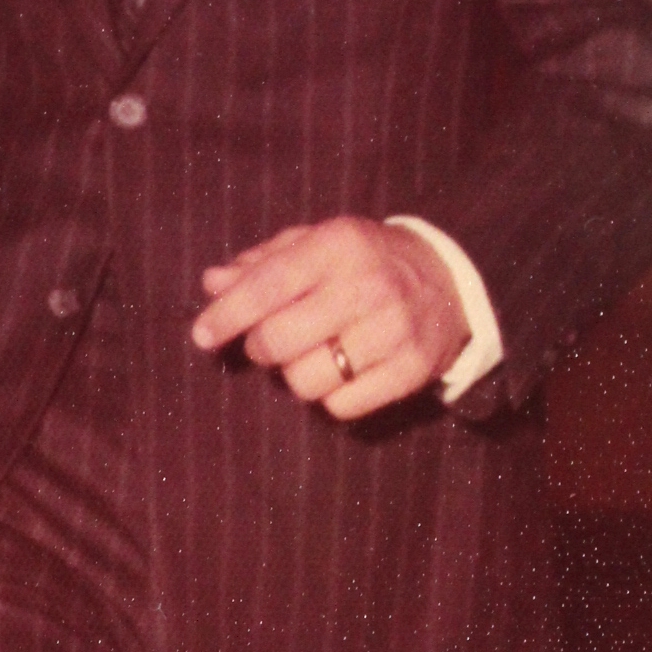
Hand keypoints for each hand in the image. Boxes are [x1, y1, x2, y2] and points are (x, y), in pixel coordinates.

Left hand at [191, 217, 468, 416]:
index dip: (226, 316)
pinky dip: (332, 396)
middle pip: (278, 342)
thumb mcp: (316, 246)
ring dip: (297, 374)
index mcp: (339, 245)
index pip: (266, 286)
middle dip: (262, 348)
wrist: (449, 282)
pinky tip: (346, 371)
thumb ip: (261, 264)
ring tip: (316, 353)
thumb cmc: (363, 263)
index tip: (202, 336)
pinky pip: (341, 406)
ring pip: (306, 381)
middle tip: (272, 341)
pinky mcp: (413, 369)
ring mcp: (394, 330)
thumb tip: (213, 283)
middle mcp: (369, 285)